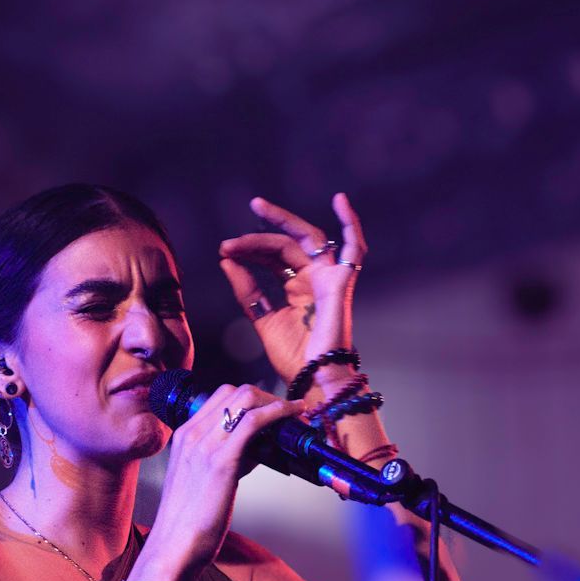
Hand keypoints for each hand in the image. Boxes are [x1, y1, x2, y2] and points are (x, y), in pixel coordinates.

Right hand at [144, 380, 311, 577]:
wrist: (174, 546)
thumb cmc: (188, 521)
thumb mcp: (201, 479)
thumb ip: (225, 458)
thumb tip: (256, 449)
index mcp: (184, 436)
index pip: (219, 397)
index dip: (250, 398)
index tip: (271, 408)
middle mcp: (191, 434)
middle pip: (233, 392)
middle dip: (266, 396)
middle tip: (287, 412)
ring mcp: (205, 445)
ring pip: (245, 400)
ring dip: (276, 403)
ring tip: (295, 414)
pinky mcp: (221, 461)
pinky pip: (254, 422)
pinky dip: (278, 413)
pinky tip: (292, 417)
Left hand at [219, 192, 367, 389]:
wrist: (312, 379)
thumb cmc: (294, 357)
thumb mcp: (262, 318)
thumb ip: (246, 289)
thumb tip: (226, 261)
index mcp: (298, 288)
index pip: (274, 257)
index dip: (250, 250)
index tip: (224, 249)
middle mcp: (315, 279)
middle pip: (288, 242)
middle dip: (263, 230)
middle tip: (242, 220)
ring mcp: (330, 279)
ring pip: (308, 238)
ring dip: (283, 222)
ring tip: (259, 208)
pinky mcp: (342, 283)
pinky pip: (355, 249)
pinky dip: (352, 224)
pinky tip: (341, 201)